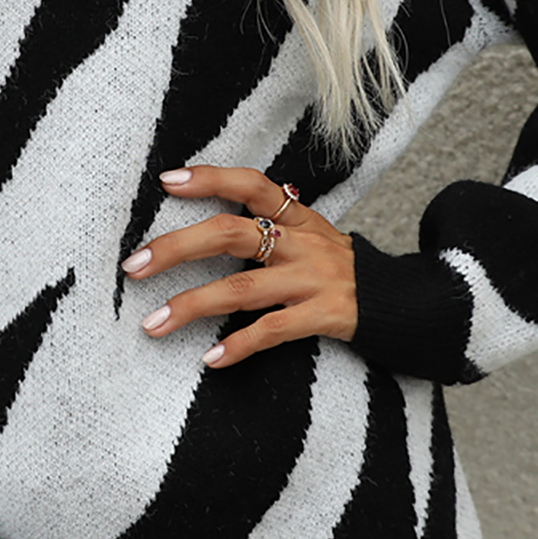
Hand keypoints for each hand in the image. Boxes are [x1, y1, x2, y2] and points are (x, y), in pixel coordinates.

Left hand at [122, 165, 357, 368]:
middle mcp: (301, 242)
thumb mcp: (312, 234)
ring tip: (153, 323)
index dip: (210, 180)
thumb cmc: (340, 268)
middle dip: (177, 248)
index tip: (166, 182)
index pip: (250, 184)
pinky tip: (210, 358)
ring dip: (192, 306)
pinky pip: (274, 331)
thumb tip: (207, 221)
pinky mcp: (325, 315)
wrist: (405, 301)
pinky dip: (239, 345)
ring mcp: (312, 279)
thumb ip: (270, 223)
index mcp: (296, 217)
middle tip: (133, 265)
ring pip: (242, 288)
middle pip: (231, 234)